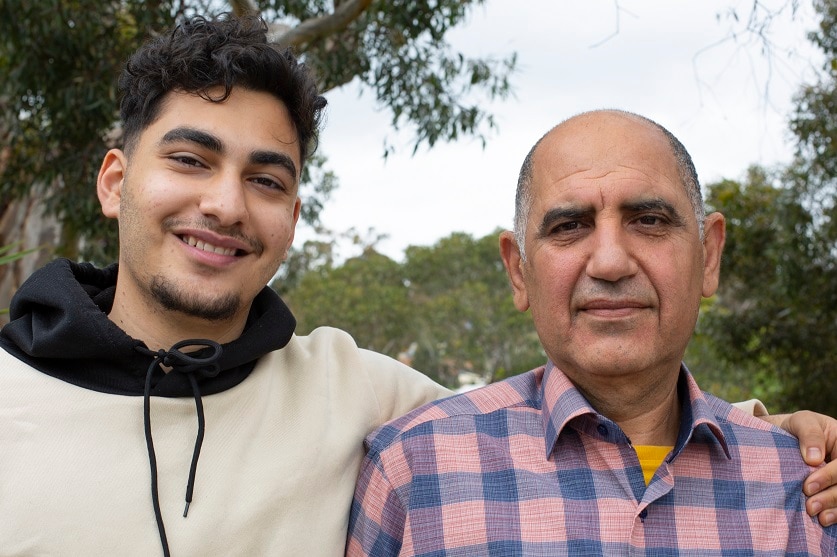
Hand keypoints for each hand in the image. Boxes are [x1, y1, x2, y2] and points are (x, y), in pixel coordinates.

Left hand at [762, 410, 836, 525]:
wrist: (787, 437)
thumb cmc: (797, 428)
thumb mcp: (801, 421)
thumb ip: (809, 434)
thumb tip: (814, 458)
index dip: (830, 476)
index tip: (808, 486)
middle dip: (832, 497)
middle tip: (810, 506)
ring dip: (835, 509)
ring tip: (818, 517)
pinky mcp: (836, 490)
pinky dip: (836, 514)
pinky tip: (825, 520)